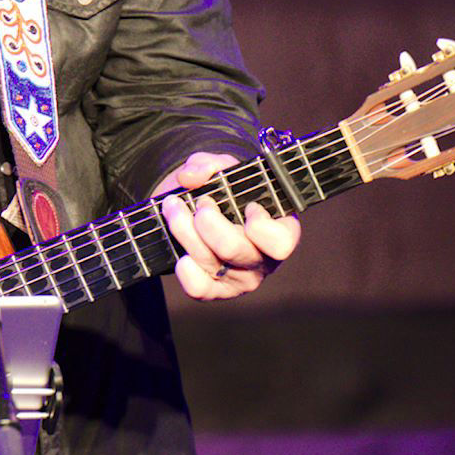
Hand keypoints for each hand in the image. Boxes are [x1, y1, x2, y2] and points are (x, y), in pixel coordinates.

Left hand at [154, 151, 300, 300]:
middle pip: (235, 250)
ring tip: (174, 208)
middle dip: (208, 220)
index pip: (280, 242)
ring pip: (211, 262)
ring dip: (184, 230)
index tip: (248, 206)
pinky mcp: (215, 291)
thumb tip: (190, 177)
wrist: (194, 211)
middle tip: (200, 203)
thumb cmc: (220, 191)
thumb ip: (208, 163)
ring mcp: (238, 278)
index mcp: (278, 230)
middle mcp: (262, 260)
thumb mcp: (219, 169)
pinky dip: (186, 271)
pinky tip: (181, 255)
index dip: (261, 225)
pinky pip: (200, 289)